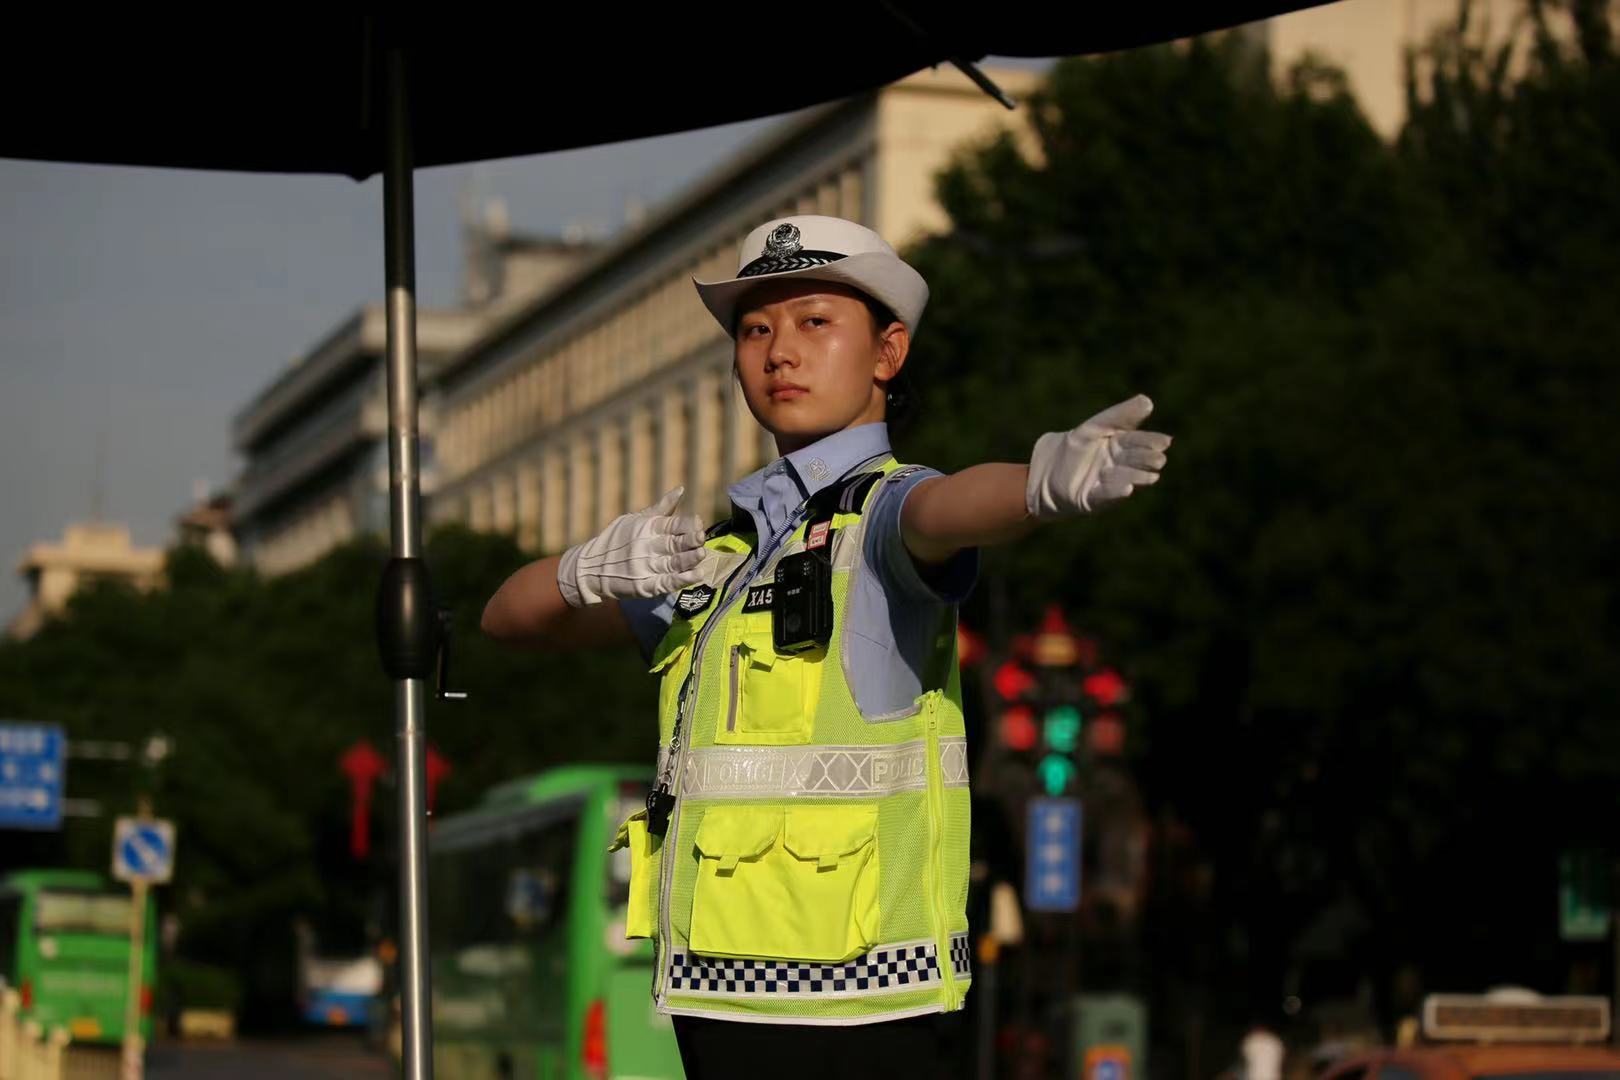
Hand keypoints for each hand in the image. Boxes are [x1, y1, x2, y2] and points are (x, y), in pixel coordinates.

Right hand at [556, 487, 708, 606]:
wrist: (589, 569)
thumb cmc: (614, 541)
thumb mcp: (633, 519)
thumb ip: (660, 508)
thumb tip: (681, 489)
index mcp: (646, 528)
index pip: (672, 524)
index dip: (688, 524)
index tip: (699, 524)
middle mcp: (647, 546)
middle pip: (674, 543)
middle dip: (691, 540)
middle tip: (702, 539)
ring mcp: (645, 567)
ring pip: (673, 562)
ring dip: (690, 559)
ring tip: (702, 555)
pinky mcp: (644, 586)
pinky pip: (666, 582)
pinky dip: (682, 579)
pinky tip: (695, 575)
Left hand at [1025, 394, 1171, 518]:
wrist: (1046, 471)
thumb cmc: (1073, 447)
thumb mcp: (1095, 427)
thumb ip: (1119, 415)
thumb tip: (1148, 400)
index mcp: (1120, 446)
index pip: (1137, 441)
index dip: (1151, 441)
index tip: (1165, 442)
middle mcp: (1118, 466)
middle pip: (1134, 460)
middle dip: (1147, 460)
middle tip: (1159, 459)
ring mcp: (1107, 484)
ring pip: (1125, 479)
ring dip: (1137, 476)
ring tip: (1151, 476)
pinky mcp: (1093, 500)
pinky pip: (1106, 496)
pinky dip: (1116, 492)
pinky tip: (1127, 489)